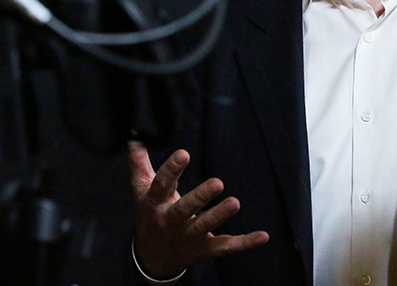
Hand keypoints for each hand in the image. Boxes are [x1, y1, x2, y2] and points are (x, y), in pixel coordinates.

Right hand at [128, 141, 268, 279]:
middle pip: (184, 209)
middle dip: (199, 197)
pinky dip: (244, 242)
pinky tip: (262, 236)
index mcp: (156, 203)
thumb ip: (140, 165)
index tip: (184, 154)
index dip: (172, 169)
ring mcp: (188, 237)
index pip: (162, 184)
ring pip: (204, 227)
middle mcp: (171, 221)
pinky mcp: (204, 249)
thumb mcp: (141, 190)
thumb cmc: (150, 215)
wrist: (151, 259)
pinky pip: (226, 246)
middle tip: (217, 182)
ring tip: (234, 202)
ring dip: (219, 215)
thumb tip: (135, 138)